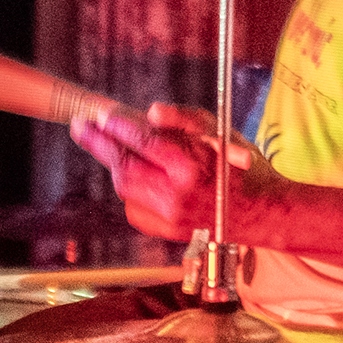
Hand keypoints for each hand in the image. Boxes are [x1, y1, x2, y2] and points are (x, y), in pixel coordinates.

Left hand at [70, 101, 261, 242]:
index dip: (118, 127)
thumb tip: (151, 112)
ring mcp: (168, 219)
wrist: (260, 211)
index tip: (100, 115)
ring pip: (125, 189)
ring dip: (115, 165)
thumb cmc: (240, 166)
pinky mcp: (164, 231)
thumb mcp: (217, 131)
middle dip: (99, 147)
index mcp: (191, 169)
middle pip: (124, 170)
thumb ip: (182, 119)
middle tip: (83, 128)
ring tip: (107, 145)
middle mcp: (176, 198)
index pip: (143, 144)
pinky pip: (134, 205)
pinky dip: (131, 187)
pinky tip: (137, 173)